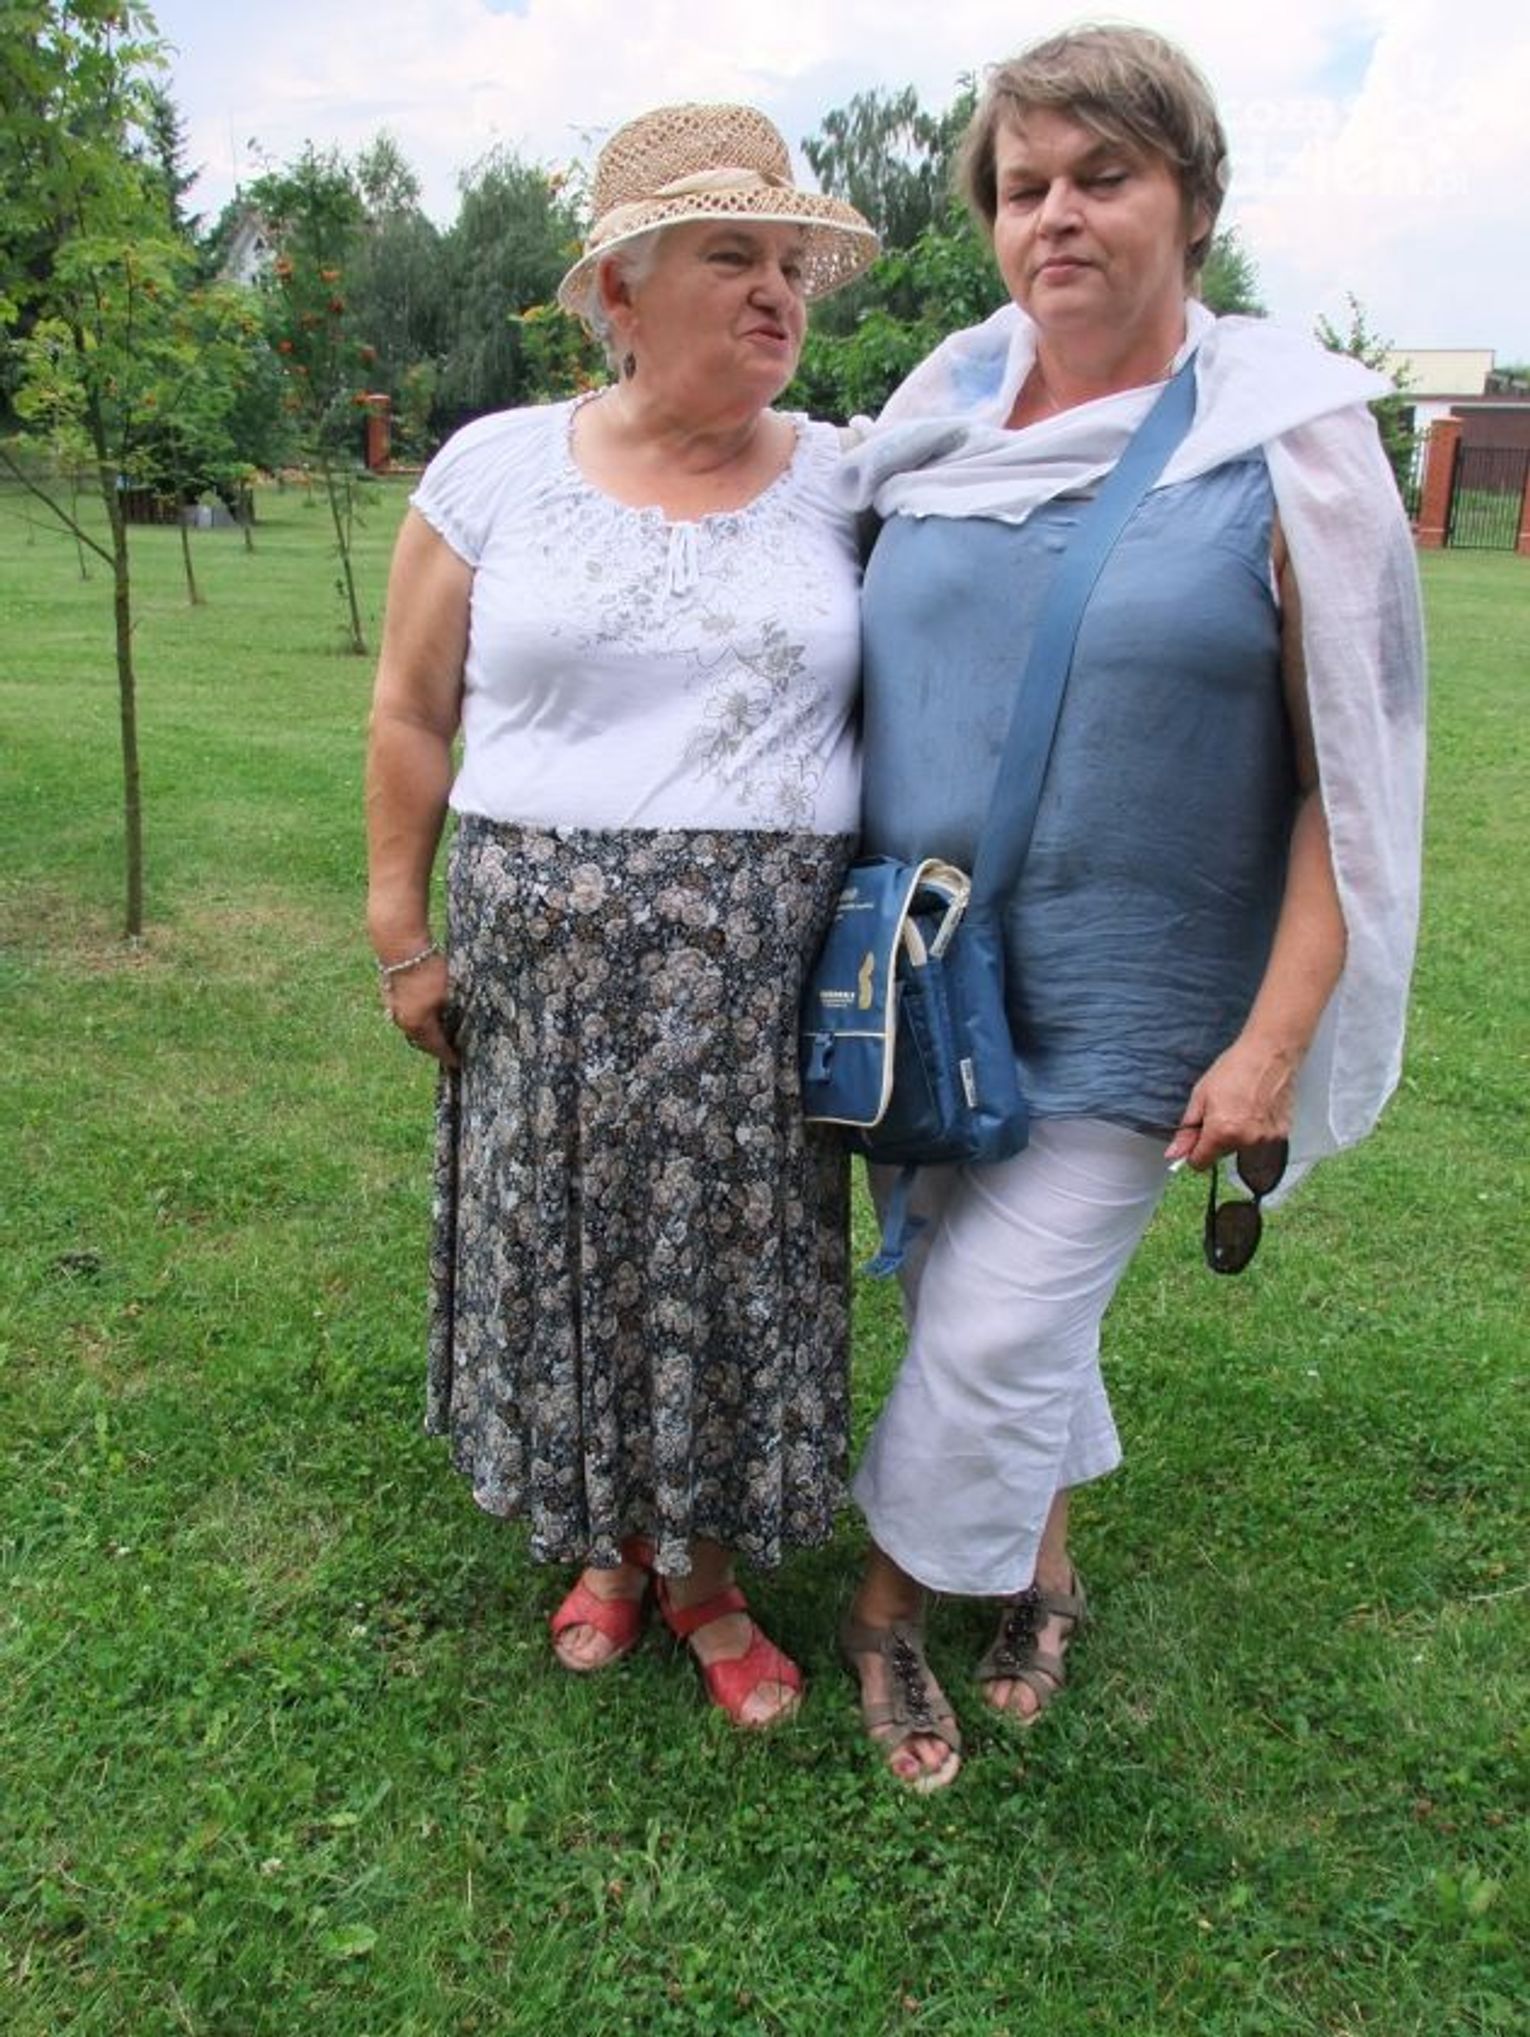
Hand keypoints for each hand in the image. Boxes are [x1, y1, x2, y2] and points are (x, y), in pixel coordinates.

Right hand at [380, 952, 458, 1069]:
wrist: (401, 947)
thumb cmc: (429, 971)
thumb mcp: (448, 994)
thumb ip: (452, 1012)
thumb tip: (458, 1023)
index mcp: (418, 1025)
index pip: (436, 1047)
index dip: (448, 1055)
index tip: (457, 1062)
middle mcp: (402, 1021)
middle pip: (420, 1040)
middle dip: (434, 1046)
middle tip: (447, 1049)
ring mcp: (392, 1008)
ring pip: (411, 1027)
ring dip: (423, 1031)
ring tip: (436, 1032)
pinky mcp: (388, 995)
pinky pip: (404, 1014)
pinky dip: (415, 1018)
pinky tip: (423, 1011)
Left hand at [1163, 1033, 1296, 1171]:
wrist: (1269, 1053)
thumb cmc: (1235, 1068)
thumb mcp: (1200, 1096)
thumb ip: (1187, 1130)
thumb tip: (1174, 1153)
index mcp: (1221, 1132)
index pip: (1200, 1163)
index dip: (1194, 1152)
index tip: (1197, 1139)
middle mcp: (1246, 1140)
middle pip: (1222, 1154)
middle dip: (1218, 1138)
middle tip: (1223, 1111)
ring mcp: (1266, 1138)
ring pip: (1242, 1148)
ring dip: (1239, 1135)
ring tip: (1242, 1107)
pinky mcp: (1282, 1133)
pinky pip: (1261, 1141)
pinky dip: (1257, 1130)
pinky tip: (1257, 1109)